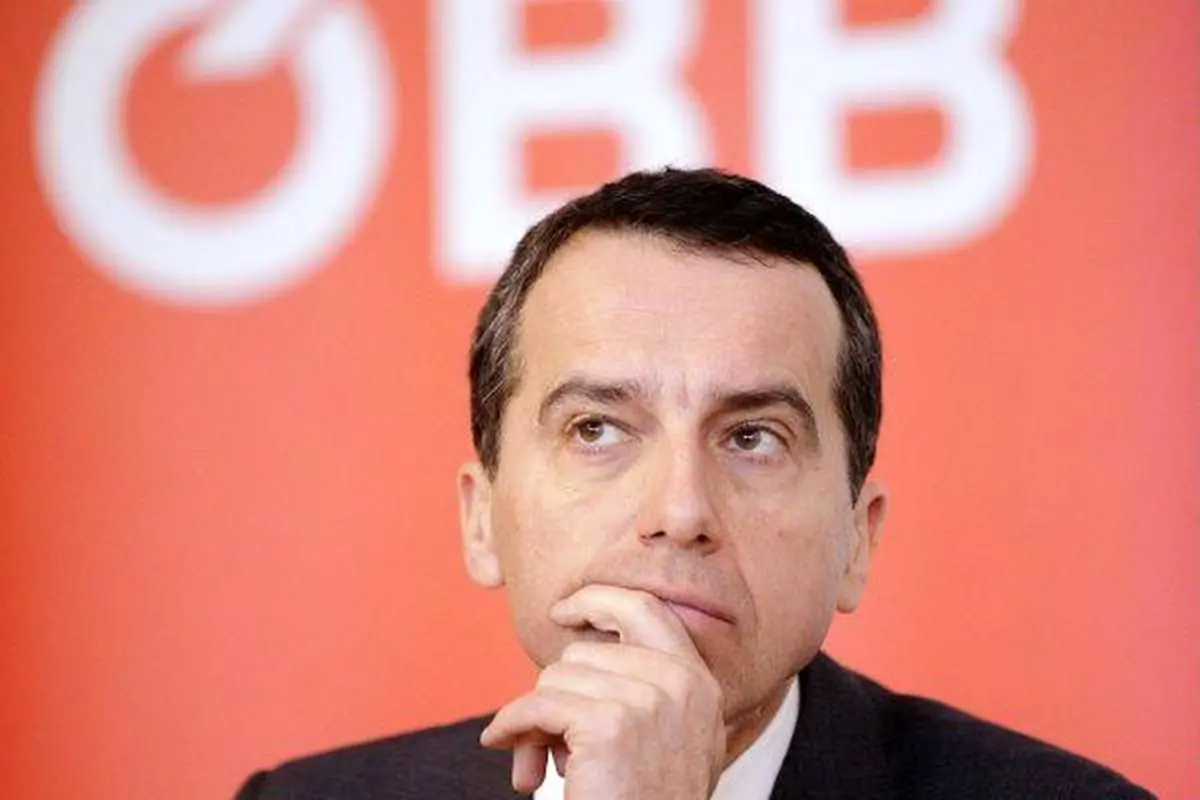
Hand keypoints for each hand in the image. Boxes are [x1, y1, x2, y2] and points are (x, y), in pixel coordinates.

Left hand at [480, 585, 726, 798]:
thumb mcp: (664, 738)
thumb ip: (640, 690)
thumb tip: (565, 662)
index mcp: (698, 683)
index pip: (646, 609)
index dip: (599, 600)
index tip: (564, 610)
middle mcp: (681, 684)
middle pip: (585, 652)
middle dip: (554, 691)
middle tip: (541, 729)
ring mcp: (648, 701)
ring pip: (556, 677)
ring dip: (534, 718)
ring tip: (539, 758)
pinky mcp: (609, 724)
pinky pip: (537, 705)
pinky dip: (511, 724)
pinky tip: (502, 742)